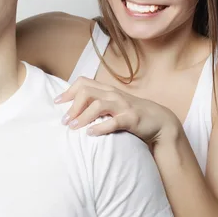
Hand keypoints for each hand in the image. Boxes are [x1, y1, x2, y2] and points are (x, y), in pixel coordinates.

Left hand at [55, 77, 180, 144]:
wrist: (160, 121)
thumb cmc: (132, 114)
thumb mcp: (114, 105)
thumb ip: (97, 103)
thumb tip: (74, 108)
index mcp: (108, 90)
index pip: (84, 83)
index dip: (68, 91)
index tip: (57, 103)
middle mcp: (114, 95)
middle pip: (86, 92)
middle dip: (72, 106)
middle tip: (65, 121)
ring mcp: (123, 106)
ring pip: (98, 105)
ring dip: (82, 116)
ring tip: (73, 127)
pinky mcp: (132, 119)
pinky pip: (113, 122)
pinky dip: (100, 127)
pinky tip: (90, 134)